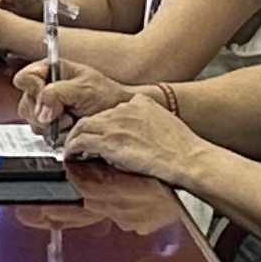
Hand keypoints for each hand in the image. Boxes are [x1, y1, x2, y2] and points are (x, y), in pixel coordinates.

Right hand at [18, 63, 132, 129]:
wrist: (118, 114)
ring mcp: (47, 109)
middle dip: (44, 114)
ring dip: (52, 126)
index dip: (34, 90)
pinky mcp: (51, 126)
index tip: (49, 99)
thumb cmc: (107, 95)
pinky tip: (71, 129)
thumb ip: (58, 94)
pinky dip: (57, 135)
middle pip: (26, 104)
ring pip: (33, 122)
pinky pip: (43, 134)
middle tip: (64, 114)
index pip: (24, 78)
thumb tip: (42, 109)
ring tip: (72, 121)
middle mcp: (45, 88)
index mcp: (50, 71)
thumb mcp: (84, 89)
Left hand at [56, 90, 217, 189]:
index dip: (101, 124)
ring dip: (74, 139)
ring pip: (82, 126)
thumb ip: (146, 124)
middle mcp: (124, 109)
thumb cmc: (182, 149)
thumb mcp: (164, 124)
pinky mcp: (109, 141)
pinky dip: (72, 149)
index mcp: (139, 103)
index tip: (98, 135)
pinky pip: (81, 141)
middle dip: (84, 130)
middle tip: (78, 144)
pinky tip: (72, 157)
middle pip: (93, 117)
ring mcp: (115, 124)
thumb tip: (134, 139)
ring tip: (72, 151)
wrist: (188, 158)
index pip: (110, 111)